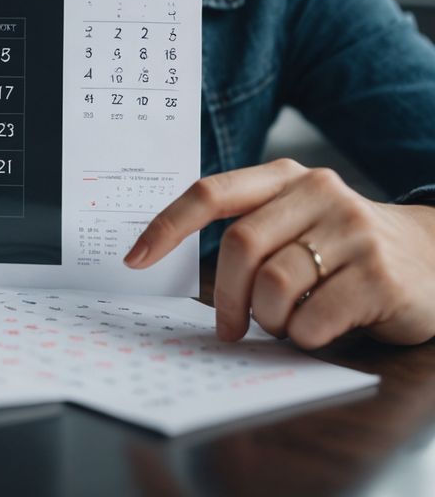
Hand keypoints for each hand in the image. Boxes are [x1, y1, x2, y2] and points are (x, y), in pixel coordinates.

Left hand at [123, 158, 434, 347]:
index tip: (135, 258)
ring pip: (275, 284)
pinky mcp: (379, 275)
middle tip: (228, 328)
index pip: (211, 193)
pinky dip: (303, 336)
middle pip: (240, 246)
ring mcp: (351, 230)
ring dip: (268, 318)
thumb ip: (250, 229)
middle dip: (225, 297)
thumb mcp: (298, 219)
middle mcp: (317, 192)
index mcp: (284, 177)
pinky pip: (315, 318)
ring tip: (285, 322)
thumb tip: (174, 264)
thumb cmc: (345, 245)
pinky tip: (319, 329)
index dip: (168, 226)